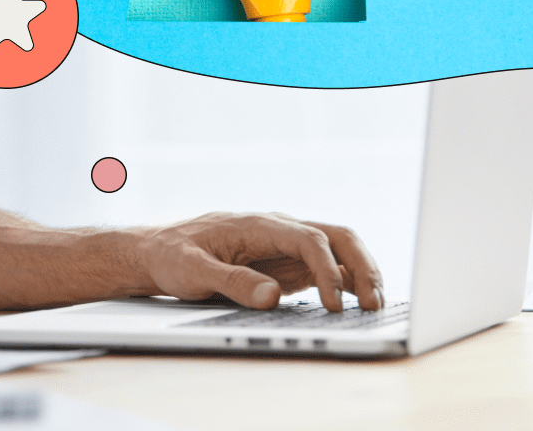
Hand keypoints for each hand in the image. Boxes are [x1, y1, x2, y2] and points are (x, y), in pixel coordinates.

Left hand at [133, 211, 382, 311]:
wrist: (157, 252)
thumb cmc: (171, 257)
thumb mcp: (192, 271)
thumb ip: (231, 281)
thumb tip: (271, 296)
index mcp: (258, 224)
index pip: (309, 238)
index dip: (327, 270)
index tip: (334, 303)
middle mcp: (278, 231)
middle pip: (337, 237)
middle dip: (362, 266)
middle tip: (374, 304)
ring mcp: (285, 247)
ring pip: (339, 252)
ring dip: (361, 275)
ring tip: (375, 308)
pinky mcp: (286, 266)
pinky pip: (327, 269)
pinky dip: (347, 284)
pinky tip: (357, 307)